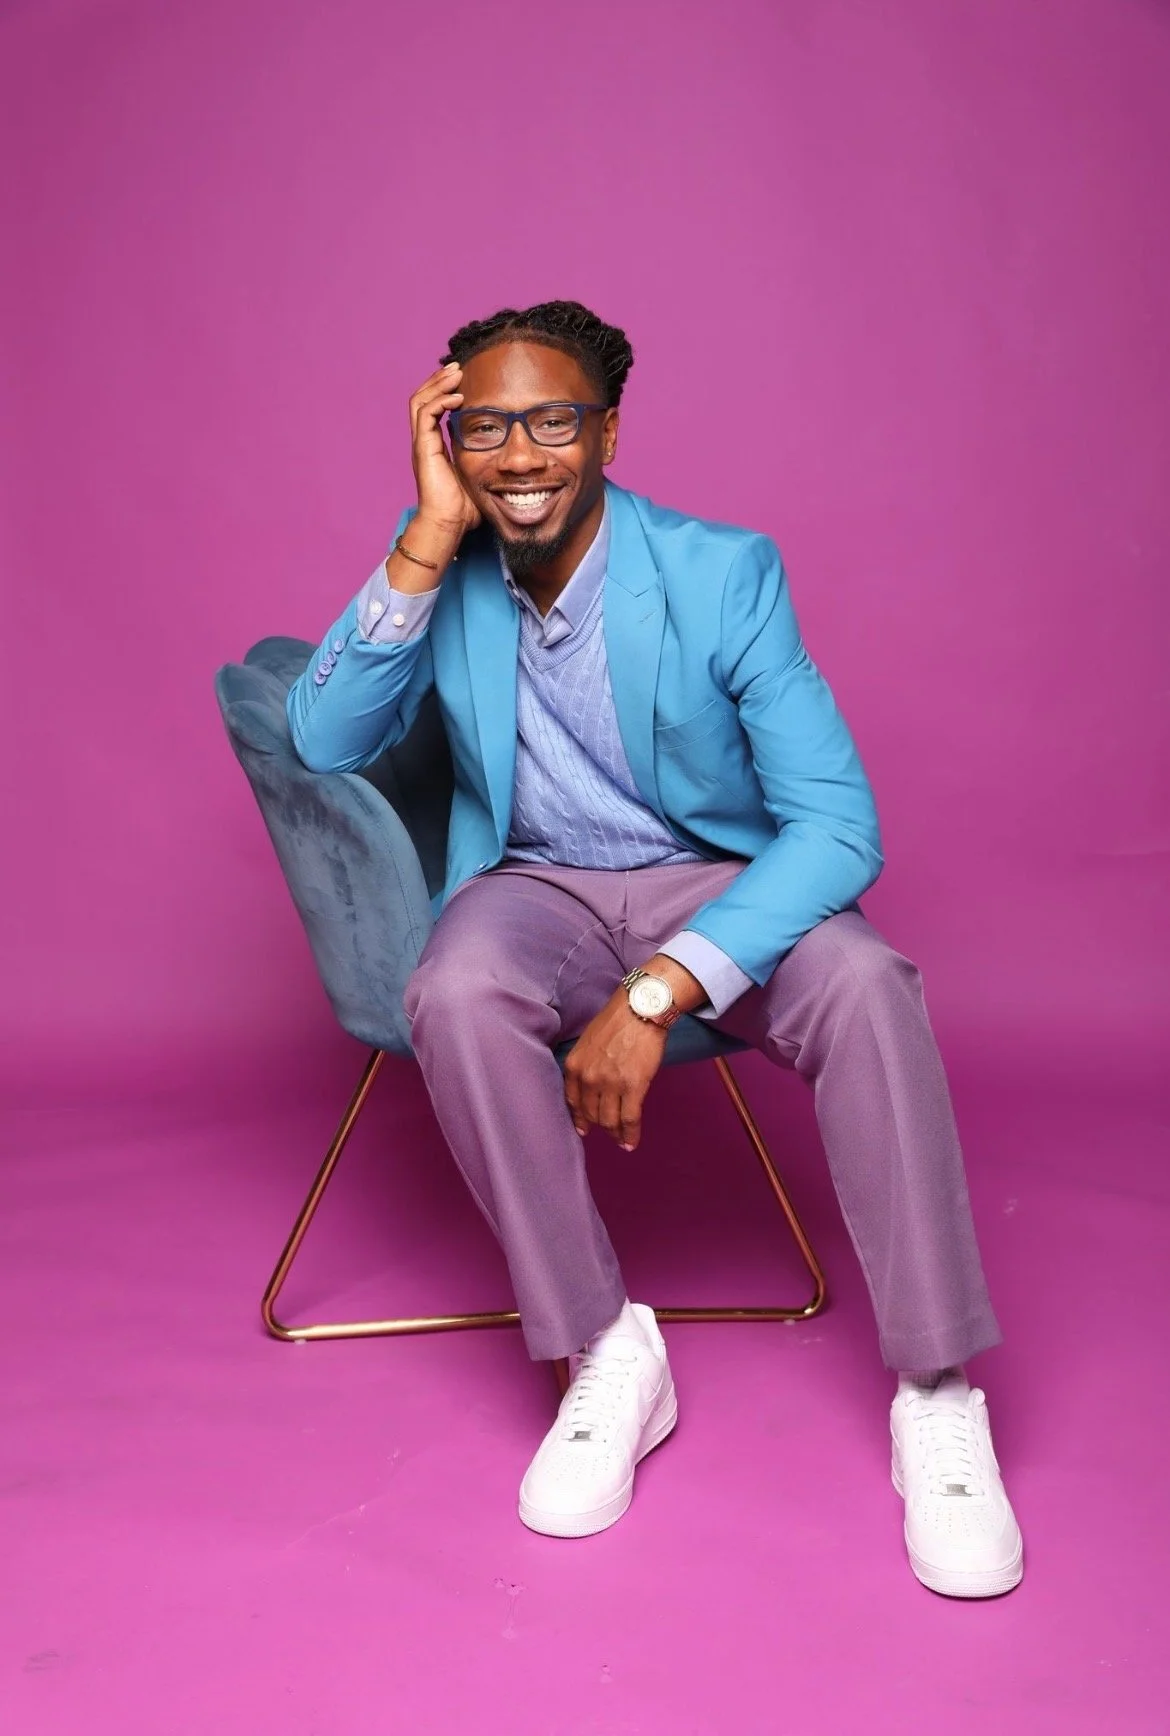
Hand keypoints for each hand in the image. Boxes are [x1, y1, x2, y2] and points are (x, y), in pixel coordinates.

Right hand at [408, 362, 480, 543]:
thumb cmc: (464, 509)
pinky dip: (440, 401)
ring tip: (456, 372)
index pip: (432, 408)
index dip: (444, 390)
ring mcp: (421, 444)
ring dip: (437, 383)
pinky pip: (425, 414)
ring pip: (420, 400)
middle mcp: (423, 442)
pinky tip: (458, 397)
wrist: (448, 525)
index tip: (463, 378)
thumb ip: (486, 463)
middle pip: (422, 397)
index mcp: (433, 446)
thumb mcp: (479, 477)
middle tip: (457, 366)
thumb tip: (509, 457)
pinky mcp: (423, 449)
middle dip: (439, 379)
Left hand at [562, 989, 668, 1151]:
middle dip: (599, 1126)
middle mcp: (589, 1078)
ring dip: (615, 1134)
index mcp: (575, 1066)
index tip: (583, 1129)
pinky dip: (630, 1135)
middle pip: (591, 1114)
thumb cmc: (616, 1021)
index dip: (579, 1119)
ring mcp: (611, 1084)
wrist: (640, 1009)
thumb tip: (590, 1086)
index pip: (572, 1102)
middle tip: (608, 1131)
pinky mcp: (633, 1087)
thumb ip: (585, 1065)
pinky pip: (629, 1120)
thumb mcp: (588, 1042)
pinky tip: (630, 1144)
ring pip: (609, 1121)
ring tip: (620, 1140)